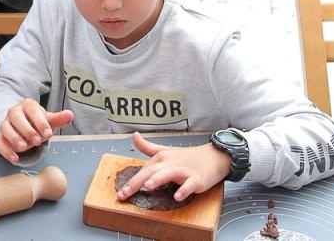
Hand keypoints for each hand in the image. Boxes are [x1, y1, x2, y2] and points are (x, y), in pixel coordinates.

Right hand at [0, 99, 73, 164]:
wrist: (24, 126)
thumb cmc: (37, 122)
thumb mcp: (48, 120)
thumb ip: (59, 119)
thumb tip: (70, 115)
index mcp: (27, 105)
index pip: (32, 109)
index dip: (39, 121)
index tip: (47, 133)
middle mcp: (14, 112)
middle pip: (16, 117)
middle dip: (27, 130)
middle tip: (37, 141)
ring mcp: (6, 124)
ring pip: (5, 128)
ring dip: (14, 138)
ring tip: (24, 148)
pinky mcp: (1, 136)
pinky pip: (0, 142)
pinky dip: (6, 151)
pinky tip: (15, 158)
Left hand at [117, 132, 231, 201]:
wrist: (213, 156)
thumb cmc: (188, 157)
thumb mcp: (166, 150)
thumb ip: (148, 147)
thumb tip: (133, 136)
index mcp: (162, 157)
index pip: (143, 169)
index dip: (131, 181)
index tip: (120, 193)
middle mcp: (171, 163)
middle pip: (152, 171)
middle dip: (137, 182)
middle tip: (125, 193)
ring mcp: (185, 171)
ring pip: (169, 174)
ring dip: (159, 179)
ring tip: (149, 186)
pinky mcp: (197, 179)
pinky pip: (190, 185)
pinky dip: (184, 190)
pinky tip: (177, 196)